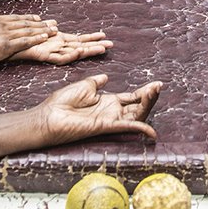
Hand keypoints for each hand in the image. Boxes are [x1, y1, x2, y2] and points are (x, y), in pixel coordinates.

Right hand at [0, 6, 57, 70]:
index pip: (15, 18)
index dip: (28, 18)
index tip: (38, 18)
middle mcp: (0, 24)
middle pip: (25, 23)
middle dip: (40, 24)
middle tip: (53, 23)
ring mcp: (3, 35)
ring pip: (28, 31)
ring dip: (42, 30)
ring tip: (54, 30)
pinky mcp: (4, 46)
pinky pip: (24, 42)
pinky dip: (36, 39)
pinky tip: (44, 38)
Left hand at [13, 28, 112, 64]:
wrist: (4, 44)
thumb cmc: (18, 37)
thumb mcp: (34, 30)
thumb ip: (44, 26)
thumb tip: (54, 22)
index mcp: (55, 41)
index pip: (77, 39)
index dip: (90, 37)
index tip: (103, 35)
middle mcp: (56, 47)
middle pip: (80, 46)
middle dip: (95, 45)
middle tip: (111, 44)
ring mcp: (50, 52)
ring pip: (73, 53)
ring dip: (87, 51)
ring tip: (102, 49)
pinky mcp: (42, 56)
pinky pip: (58, 58)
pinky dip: (69, 55)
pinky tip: (79, 51)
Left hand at [38, 74, 161, 142]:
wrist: (49, 115)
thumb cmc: (62, 102)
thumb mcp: (83, 86)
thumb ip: (96, 82)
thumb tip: (105, 77)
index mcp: (106, 102)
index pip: (130, 97)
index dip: (144, 92)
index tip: (156, 84)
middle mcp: (111, 112)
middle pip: (137, 106)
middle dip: (149, 97)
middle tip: (158, 86)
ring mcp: (110, 119)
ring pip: (135, 114)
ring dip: (147, 105)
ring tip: (154, 92)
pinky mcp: (105, 126)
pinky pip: (126, 128)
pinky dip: (140, 129)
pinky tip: (152, 131)